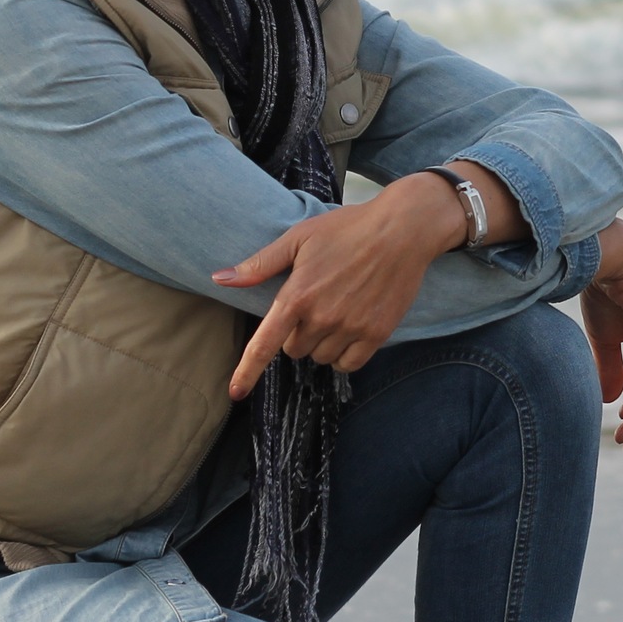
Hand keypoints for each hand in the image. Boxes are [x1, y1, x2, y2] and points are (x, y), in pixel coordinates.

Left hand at [215, 169, 493, 397]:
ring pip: (321, 358)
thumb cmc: (347, 229)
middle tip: (314, 305)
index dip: (247, 372)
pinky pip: (349, 364)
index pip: (264, 345)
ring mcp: (351, 327)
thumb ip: (259, 264)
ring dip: (322, 344)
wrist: (402, 230)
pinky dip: (345, 355)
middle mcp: (322, 317)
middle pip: (295, 350)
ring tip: (337, 311)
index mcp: (297, 295)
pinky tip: (351, 330)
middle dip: (297, 334)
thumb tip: (220, 278)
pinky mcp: (377, 333)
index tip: (235, 392)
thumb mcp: (298, 238)